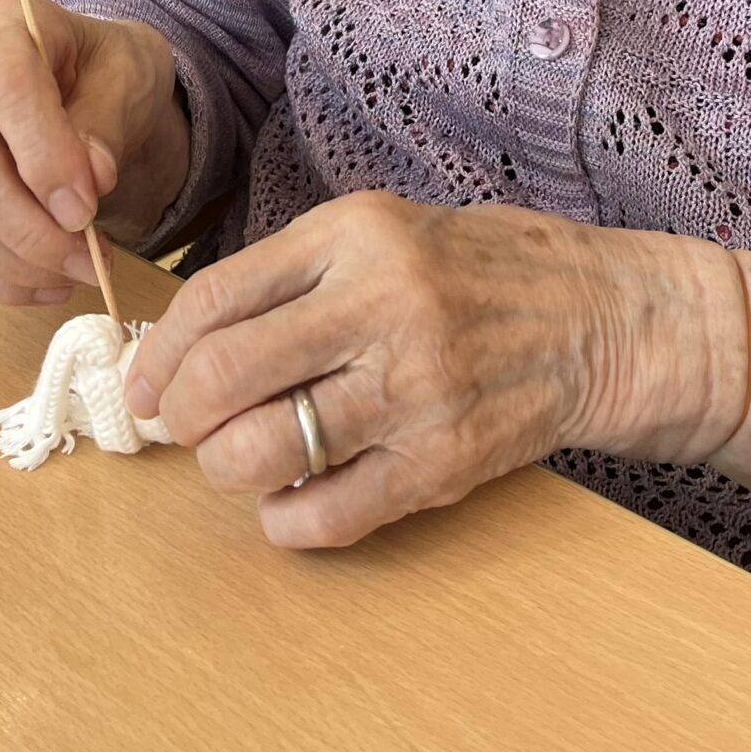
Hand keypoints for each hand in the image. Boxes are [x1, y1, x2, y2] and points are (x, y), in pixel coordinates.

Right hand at [0, 0, 189, 304]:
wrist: (85, 78)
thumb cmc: (104, 66)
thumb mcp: (128, 70)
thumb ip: (106, 120)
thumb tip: (91, 179)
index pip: (5, 86)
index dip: (44, 153)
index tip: (88, 205)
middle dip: (31, 229)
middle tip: (91, 258)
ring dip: (20, 265)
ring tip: (82, 269)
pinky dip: (1, 281)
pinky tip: (50, 278)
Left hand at [125, 192, 748, 546]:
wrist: (606, 319)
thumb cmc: (481, 270)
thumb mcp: (384, 229)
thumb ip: (292, 274)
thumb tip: (181, 344)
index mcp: (355, 234)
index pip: (213, 299)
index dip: (158, 352)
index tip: (144, 381)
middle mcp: (381, 305)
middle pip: (223, 377)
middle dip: (179, 414)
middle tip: (183, 425)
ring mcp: (415, 388)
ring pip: (264, 453)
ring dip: (226, 469)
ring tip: (240, 460)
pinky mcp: (444, 462)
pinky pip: (328, 515)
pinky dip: (286, 522)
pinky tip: (291, 502)